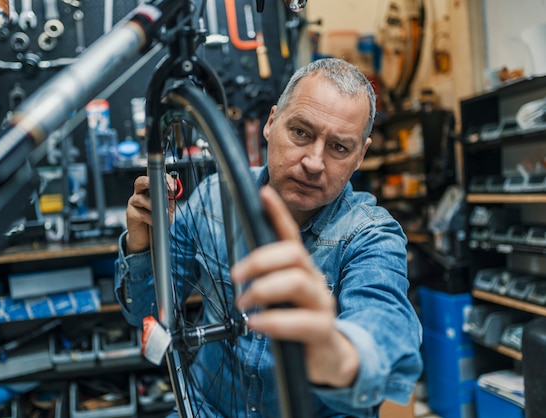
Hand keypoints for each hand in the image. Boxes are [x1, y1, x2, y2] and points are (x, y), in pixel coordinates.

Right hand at [125, 174, 176, 253]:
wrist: (146, 238)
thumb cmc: (155, 221)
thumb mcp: (166, 209)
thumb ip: (168, 199)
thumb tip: (172, 190)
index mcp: (148, 190)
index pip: (153, 179)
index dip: (162, 180)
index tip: (172, 186)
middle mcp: (139, 194)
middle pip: (139, 182)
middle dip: (147, 181)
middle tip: (156, 185)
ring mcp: (133, 204)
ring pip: (140, 198)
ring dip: (152, 205)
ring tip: (160, 211)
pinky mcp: (130, 214)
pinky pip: (140, 213)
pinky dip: (149, 217)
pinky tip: (154, 221)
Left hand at [230, 186, 358, 387]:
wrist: (328, 358)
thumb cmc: (299, 322)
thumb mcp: (280, 297)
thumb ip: (267, 281)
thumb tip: (240, 267)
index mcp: (301, 270)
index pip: (290, 236)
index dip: (278, 214)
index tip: (263, 193)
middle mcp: (314, 281)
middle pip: (293, 253)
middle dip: (260, 259)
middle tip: (236, 275)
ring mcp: (322, 304)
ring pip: (298, 282)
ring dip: (263, 289)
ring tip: (243, 303)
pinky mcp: (324, 331)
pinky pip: (302, 322)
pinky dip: (274, 321)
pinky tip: (255, 323)